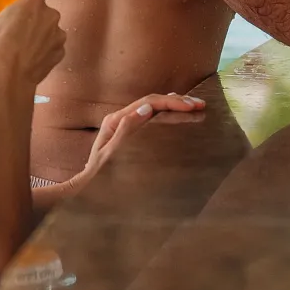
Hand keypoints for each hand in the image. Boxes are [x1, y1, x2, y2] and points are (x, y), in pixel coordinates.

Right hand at [0, 0, 64, 102]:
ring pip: (52, 28)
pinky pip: (54, 45)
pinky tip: (33, 57)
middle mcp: (50, 15)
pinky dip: (47, 48)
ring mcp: (58, 34)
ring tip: (27, 45)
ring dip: (43, 32)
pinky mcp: (61, 52)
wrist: (10, 79)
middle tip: (21, 26)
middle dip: (36, 16)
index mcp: (32, 3)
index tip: (24, 0)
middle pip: (46, 10)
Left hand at [74, 93, 206, 183]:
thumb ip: (126, 129)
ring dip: (176, 108)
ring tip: (198, 108)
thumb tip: (145, 108)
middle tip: (200, 105)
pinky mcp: (132, 133)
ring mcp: (127, 125)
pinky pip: (153, 120)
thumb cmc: (99, 174)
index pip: (148, 103)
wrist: (89, 187)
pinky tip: (180, 113)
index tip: (191, 107)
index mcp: (117, 120)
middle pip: (153, 103)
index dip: (171, 102)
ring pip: (155, 110)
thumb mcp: (110, 154)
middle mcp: (122, 118)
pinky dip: (169, 115)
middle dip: (178, 102)